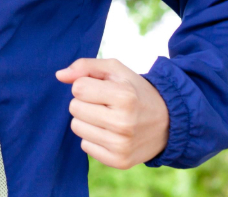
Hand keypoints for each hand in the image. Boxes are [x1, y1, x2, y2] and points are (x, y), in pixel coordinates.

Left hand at [55, 57, 169, 168]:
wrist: (168, 122)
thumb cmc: (134, 91)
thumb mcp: (115, 70)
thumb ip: (84, 66)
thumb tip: (59, 76)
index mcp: (124, 96)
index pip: (78, 88)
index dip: (86, 85)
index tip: (104, 89)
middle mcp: (124, 123)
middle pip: (74, 108)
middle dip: (85, 102)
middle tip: (106, 104)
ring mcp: (122, 145)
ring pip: (76, 127)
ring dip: (87, 120)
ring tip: (108, 118)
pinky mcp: (119, 161)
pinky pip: (84, 145)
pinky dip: (94, 138)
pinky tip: (111, 133)